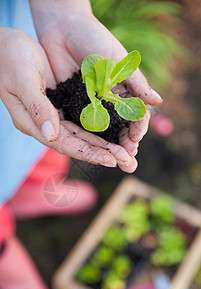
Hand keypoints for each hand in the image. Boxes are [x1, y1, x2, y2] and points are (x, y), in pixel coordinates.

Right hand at [0, 27, 129, 167]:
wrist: (7, 45)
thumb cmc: (10, 59)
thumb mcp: (23, 80)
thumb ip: (37, 107)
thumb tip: (52, 135)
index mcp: (32, 122)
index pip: (64, 143)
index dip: (88, 152)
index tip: (111, 160)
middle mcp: (44, 123)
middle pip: (77, 143)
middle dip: (102, 153)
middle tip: (127, 161)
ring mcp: (52, 115)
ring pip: (82, 134)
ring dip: (103, 144)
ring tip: (124, 152)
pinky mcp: (60, 104)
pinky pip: (81, 120)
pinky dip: (97, 127)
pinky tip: (112, 132)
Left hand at [30, 0, 161, 171]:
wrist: (62, 28)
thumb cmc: (93, 38)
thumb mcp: (116, 59)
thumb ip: (135, 82)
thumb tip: (159, 101)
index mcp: (123, 90)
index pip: (134, 116)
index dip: (136, 130)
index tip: (135, 141)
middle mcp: (108, 101)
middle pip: (119, 128)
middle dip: (124, 146)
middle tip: (128, 163)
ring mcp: (90, 105)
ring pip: (101, 132)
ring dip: (108, 148)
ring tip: (113, 163)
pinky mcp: (72, 105)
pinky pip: (80, 125)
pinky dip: (86, 139)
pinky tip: (89, 151)